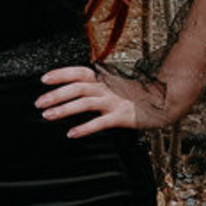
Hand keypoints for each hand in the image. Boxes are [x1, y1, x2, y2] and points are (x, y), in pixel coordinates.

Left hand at [35, 64, 170, 136]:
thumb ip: (99, 87)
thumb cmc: (139, 94)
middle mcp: (108, 88)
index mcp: (105, 79)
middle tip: (39, 103)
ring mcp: (115, 101)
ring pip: (85, 102)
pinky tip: (72, 133)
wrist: (167, 100)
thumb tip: (77, 91)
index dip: (61, 74)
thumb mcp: (117, 86)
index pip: (79, 72)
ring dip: (64, 109)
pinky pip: (100, 122)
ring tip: (48, 115)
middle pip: (77, 87)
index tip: (44, 79)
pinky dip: (85, 127)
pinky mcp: (122, 116)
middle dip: (56, 94)